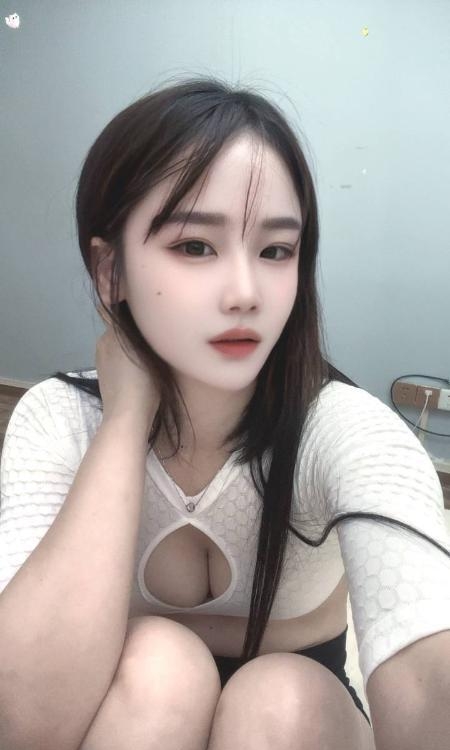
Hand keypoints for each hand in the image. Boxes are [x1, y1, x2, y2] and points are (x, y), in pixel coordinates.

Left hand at [95, 305, 159, 427]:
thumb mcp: (150, 352)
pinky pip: (113, 357)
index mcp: (113, 332)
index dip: (131, 308)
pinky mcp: (101, 372)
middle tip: (151, 338)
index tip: (145, 312)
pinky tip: (135, 372)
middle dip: (132, 330)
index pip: (118, 310)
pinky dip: (123, 360)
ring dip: (128, 346)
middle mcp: (102, 340)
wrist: (127, 414)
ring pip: (116, 343)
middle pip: (118, 327)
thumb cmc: (143, 381)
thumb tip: (143, 316)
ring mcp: (99, 357)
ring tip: (145, 357)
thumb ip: (144, 331)